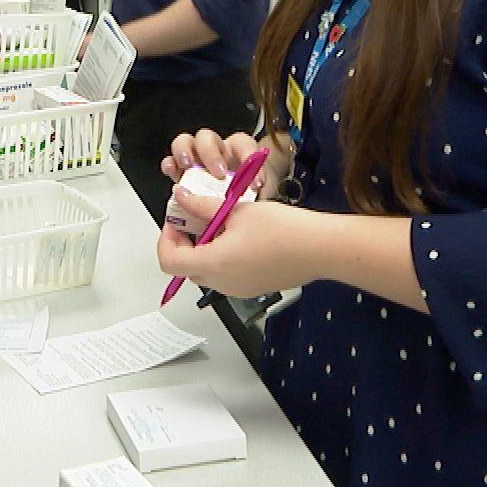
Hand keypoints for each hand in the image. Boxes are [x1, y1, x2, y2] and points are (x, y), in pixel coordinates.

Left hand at [156, 188, 322, 298]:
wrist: (320, 248)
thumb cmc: (284, 229)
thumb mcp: (237, 209)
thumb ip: (203, 206)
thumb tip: (181, 197)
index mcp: (214, 264)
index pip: (169, 261)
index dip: (166, 238)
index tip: (177, 219)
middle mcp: (222, 283)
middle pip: (186, 267)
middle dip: (186, 242)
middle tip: (196, 217)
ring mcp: (238, 289)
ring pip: (206, 271)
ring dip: (205, 249)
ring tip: (222, 223)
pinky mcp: (252, 288)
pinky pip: (226, 275)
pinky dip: (222, 257)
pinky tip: (240, 236)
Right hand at [160, 129, 280, 193]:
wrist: (231, 216)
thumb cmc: (242, 204)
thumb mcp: (254, 202)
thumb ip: (254, 199)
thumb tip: (257, 204)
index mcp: (236, 154)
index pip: (243, 144)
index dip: (249, 158)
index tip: (255, 183)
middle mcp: (214, 153)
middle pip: (208, 137)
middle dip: (211, 154)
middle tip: (218, 174)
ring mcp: (195, 160)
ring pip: (185, 141)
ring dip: (185, 152)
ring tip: (188, 166)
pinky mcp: (179, 173)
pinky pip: (170, 161)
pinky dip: (170, 165)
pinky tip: (173, 173)